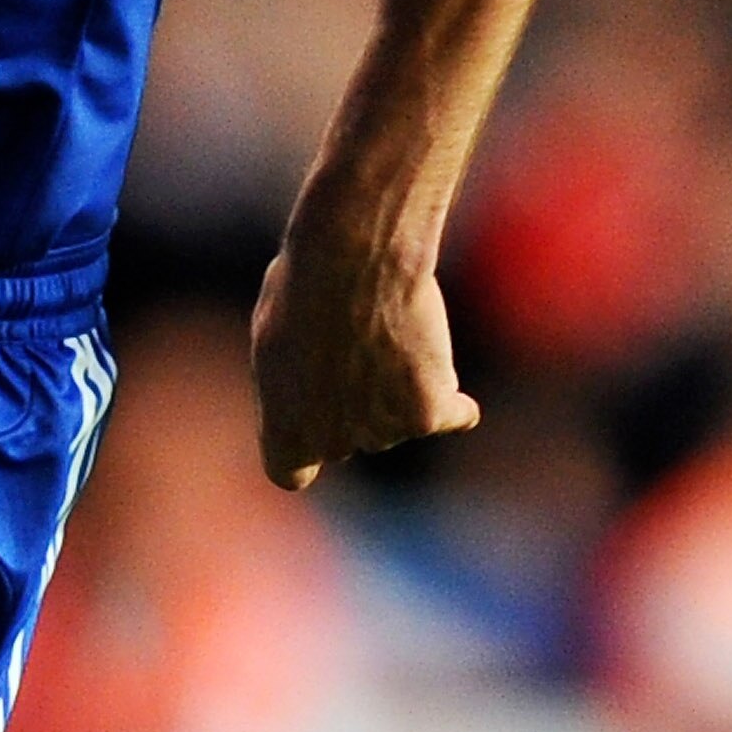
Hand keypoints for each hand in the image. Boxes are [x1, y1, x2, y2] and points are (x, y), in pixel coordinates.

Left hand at [250, 211, 480, 491]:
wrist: (355, 259)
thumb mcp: (274, 340)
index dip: (304, 449)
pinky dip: (456, 400)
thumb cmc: (307, 287)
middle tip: (354, 348)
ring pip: (400, 420)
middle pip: (350, 439)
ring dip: (399, 388)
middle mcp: (333, 443)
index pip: (292, 473)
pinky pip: (457, 415)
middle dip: (352, 406)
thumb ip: (294, 385)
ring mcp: (384, 431)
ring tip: (388, 332)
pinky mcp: (430, 413)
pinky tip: (441, 365)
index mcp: (286, 431)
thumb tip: (314, 394)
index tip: (313, 424)